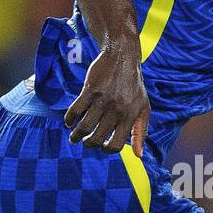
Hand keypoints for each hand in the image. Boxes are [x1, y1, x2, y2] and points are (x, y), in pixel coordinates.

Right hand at [65, 41, 149, 155]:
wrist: (123, 57)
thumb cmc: (134, 86)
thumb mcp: (143, 108)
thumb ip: (140, 132)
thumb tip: (139, 156)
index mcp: (130, 116)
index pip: (116, 144)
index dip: (106, 149)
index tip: (101, 146)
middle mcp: (116, 109)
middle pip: (97, 138)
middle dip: (88, 144)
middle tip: (85, 141)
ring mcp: (102, 99)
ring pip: (84, 126)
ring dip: (75, 135)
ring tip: (73, 137)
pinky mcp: (90, 89)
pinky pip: (75, 110)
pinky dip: (69, 119)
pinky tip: (68, 122)